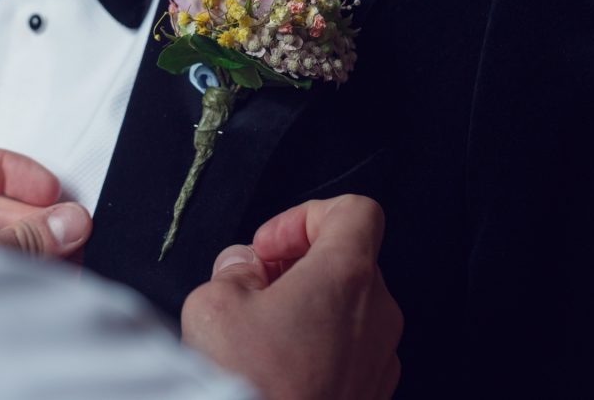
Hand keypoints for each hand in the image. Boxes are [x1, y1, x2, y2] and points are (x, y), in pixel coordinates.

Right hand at [182, 195, 402, 399]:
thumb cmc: (247, 383)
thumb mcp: (214, 303)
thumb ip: (232, 270)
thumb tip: (243, 269)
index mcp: (347, 277)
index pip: (355, 212)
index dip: (304, 217)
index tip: (269, 247)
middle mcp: (377, 316)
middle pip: (348, 260)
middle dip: (297, 265)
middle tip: (253, 288)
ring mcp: (380, 361)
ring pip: (349, 308)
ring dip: (307, 308)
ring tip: (258, 334)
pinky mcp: (371, 396)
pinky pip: (350, 350)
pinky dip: (317, 346)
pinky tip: (275, 368)